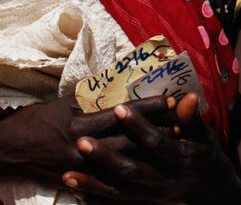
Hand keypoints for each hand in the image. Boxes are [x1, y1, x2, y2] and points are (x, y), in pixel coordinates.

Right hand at [0, 95, 173, 185]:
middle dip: (158, 132)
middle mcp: (85, 147)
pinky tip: (147, 173)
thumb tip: (118, 98)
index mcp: (83, 124)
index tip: (171, 99)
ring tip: (172, 147)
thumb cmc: (34, 122)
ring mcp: (82, 167)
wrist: (6, 151)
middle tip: (185, 126)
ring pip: (124, 162)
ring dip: (149, 154)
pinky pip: (109, 181)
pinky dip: (130, 175)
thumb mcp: (63, 106)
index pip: (124, 113)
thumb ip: (92, 105)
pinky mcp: (77, 181)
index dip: (149, 106)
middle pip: (131, 140)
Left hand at [63, 94, 238, 203]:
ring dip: (92, 183)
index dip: (137, 125)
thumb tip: (189, 97)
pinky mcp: (144, 203)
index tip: (117, 108)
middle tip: (80, 141)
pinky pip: (116, 203)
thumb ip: (191, 117)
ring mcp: (153, 195)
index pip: (155, 142)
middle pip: (131, 170)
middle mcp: (165, 180)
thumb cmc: (203, 151)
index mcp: (181, 159)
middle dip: (104, 157)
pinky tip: (76, 190)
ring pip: (118, 190)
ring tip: (67, 175)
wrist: (208, 184)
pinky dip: (95, 199)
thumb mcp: (202, 133)